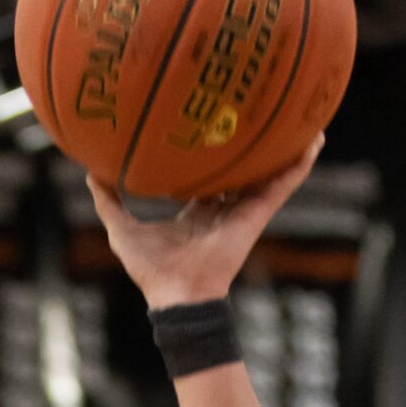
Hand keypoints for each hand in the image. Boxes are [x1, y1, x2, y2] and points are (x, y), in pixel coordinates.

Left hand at [87, 136, 322, 308]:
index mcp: (197, 212)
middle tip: (258, 111)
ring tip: (302, 116)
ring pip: (268, 172)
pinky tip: (314, 139)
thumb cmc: (152, 270)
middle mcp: (223, 208)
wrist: (177, 295)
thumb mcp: (122, 229)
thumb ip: (109, 202)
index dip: (212, 155)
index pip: (209, 178)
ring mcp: (243, 211)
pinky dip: (299, 164)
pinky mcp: (257, 215)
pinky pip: (283, 185)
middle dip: (252, 146)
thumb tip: (91, 172)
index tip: (214, 126)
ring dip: (286, 146)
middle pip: (242, 171)